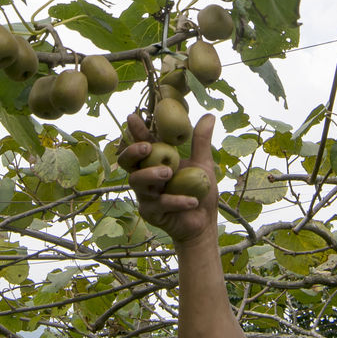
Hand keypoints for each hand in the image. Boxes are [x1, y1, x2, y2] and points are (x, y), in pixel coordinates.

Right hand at [119, 109, 218, 246]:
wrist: (204, 222)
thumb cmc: (200, 190)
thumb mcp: (203, 163)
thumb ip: (201, 141)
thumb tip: (209, 115)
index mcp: (155, 161)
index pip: (142, 143)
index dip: (136, 131)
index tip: (134, 117)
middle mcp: (146, 176)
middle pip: (126, 162)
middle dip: (132, 152)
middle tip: (147, 147)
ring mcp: (145, 194)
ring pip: (136, 181)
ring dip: (150, 175)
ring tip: (168, 172)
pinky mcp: (150, 212)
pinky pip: (159, 203)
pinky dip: (176, 200)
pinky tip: (192, 201)